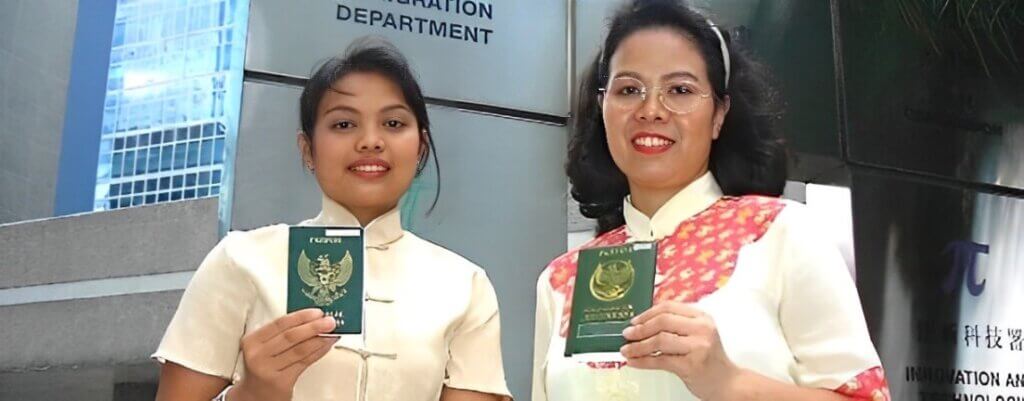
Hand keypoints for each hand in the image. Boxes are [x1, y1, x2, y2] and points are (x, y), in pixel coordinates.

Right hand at [231, 308, 336, 400]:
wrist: (255, 395)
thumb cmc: (263, 367)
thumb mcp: (264, 347)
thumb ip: (282, 333)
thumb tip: (310, 319)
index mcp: (252, 341)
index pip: (279, 323)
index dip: (301, 316)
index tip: (316, 312)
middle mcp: (258, 355)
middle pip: (290, 336)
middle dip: (313, 327)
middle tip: (329, 321)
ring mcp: (268, 369)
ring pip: (299, 350)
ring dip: (319, 340)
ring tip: (331, 334)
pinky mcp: (280, 382)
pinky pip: (304, 363)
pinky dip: (318, 352)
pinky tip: (325, 347)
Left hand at [620, 302, 743, 400]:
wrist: (728, 383)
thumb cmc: (709, 360)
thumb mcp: (698, 336)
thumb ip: (677, 326)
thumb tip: (642, 325)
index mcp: (701, 317)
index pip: (669, 307)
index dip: (647, 313)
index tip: (634, 321)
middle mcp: (702, 328)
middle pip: (662, 321)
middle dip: (640, 328)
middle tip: (627, 334)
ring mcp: (698, 346)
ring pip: (659, 340)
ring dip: (638, 346)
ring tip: (626, 350)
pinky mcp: (692, 365)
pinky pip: (660, 360)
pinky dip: (643, 361)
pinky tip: (633, 362)